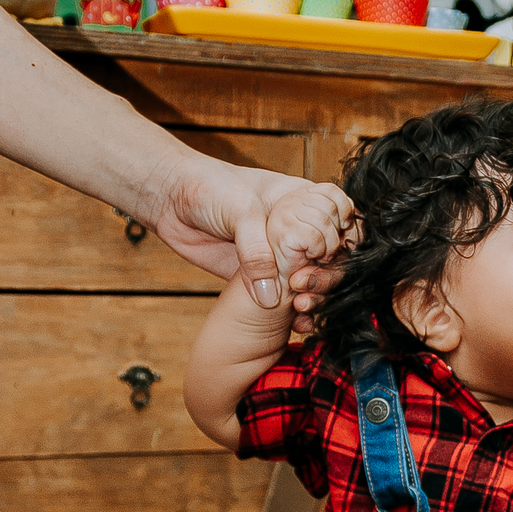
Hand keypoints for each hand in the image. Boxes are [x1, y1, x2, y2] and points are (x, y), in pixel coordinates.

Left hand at [153, 156, 355, 310]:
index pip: (341, 220)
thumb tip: (272, 299)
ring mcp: (281, 255)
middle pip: (333, 257)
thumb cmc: (208, 188)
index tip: (326, 255)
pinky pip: (286, 300)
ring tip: (302, 309)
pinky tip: (299, 323)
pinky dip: (297, 315)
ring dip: (316, 298)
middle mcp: (297, 229)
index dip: (342, 240)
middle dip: (328, 276)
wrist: (170, 200)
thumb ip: (256, 252)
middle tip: (304, 287)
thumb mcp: (240, 212)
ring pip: (312, 281)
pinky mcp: (262, 278)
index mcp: (302, 201)